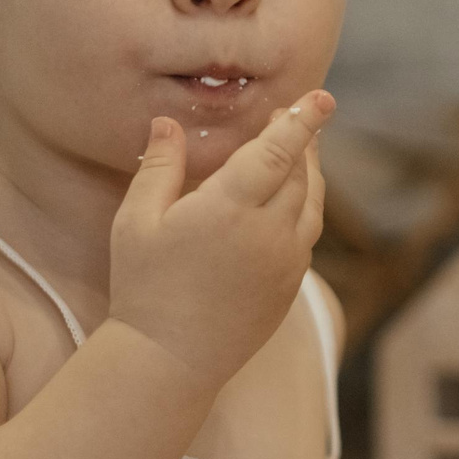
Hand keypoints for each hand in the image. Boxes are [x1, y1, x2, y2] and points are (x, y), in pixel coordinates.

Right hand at [106, 91, 332, 386]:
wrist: (170, 360)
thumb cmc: (144, 287)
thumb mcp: (136, 220)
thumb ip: (159, 166)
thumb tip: (168, 123)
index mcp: (230, 208)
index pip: (277, 152)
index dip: (301, 121)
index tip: (322, 98)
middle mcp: (268, 233)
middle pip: (300, 174)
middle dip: (300, 141)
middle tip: (291, 114)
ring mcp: (285, 263)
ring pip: (311, 205)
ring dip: (309, 173)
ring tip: (302, 150)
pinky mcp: (289, 287)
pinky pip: (306, 236)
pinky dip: (304, 208)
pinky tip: (290, 200)